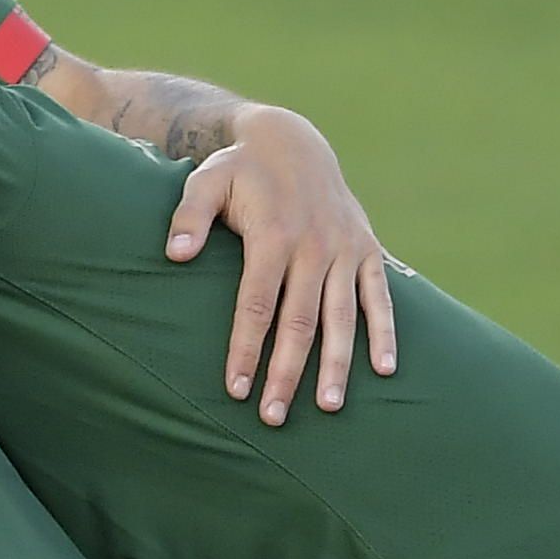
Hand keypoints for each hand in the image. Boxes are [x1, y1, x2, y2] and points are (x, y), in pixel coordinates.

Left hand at [167, 105, 397, 421]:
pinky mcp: (367, 249)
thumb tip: (174, 254)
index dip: (247, 348)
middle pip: (300, 321)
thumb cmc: (240, 170)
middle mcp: (315, 246)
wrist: (291, 142)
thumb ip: (189, 216)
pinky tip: (384, 370)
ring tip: (330, 408)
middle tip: (274, 416)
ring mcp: (345, 249)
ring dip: (337, 364)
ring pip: (342, 317)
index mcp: (273, 236)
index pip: (257, 304)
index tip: (235, 388)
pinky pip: (380, 296)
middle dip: (288, 371)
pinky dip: (385, 331)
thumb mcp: (206, 180)